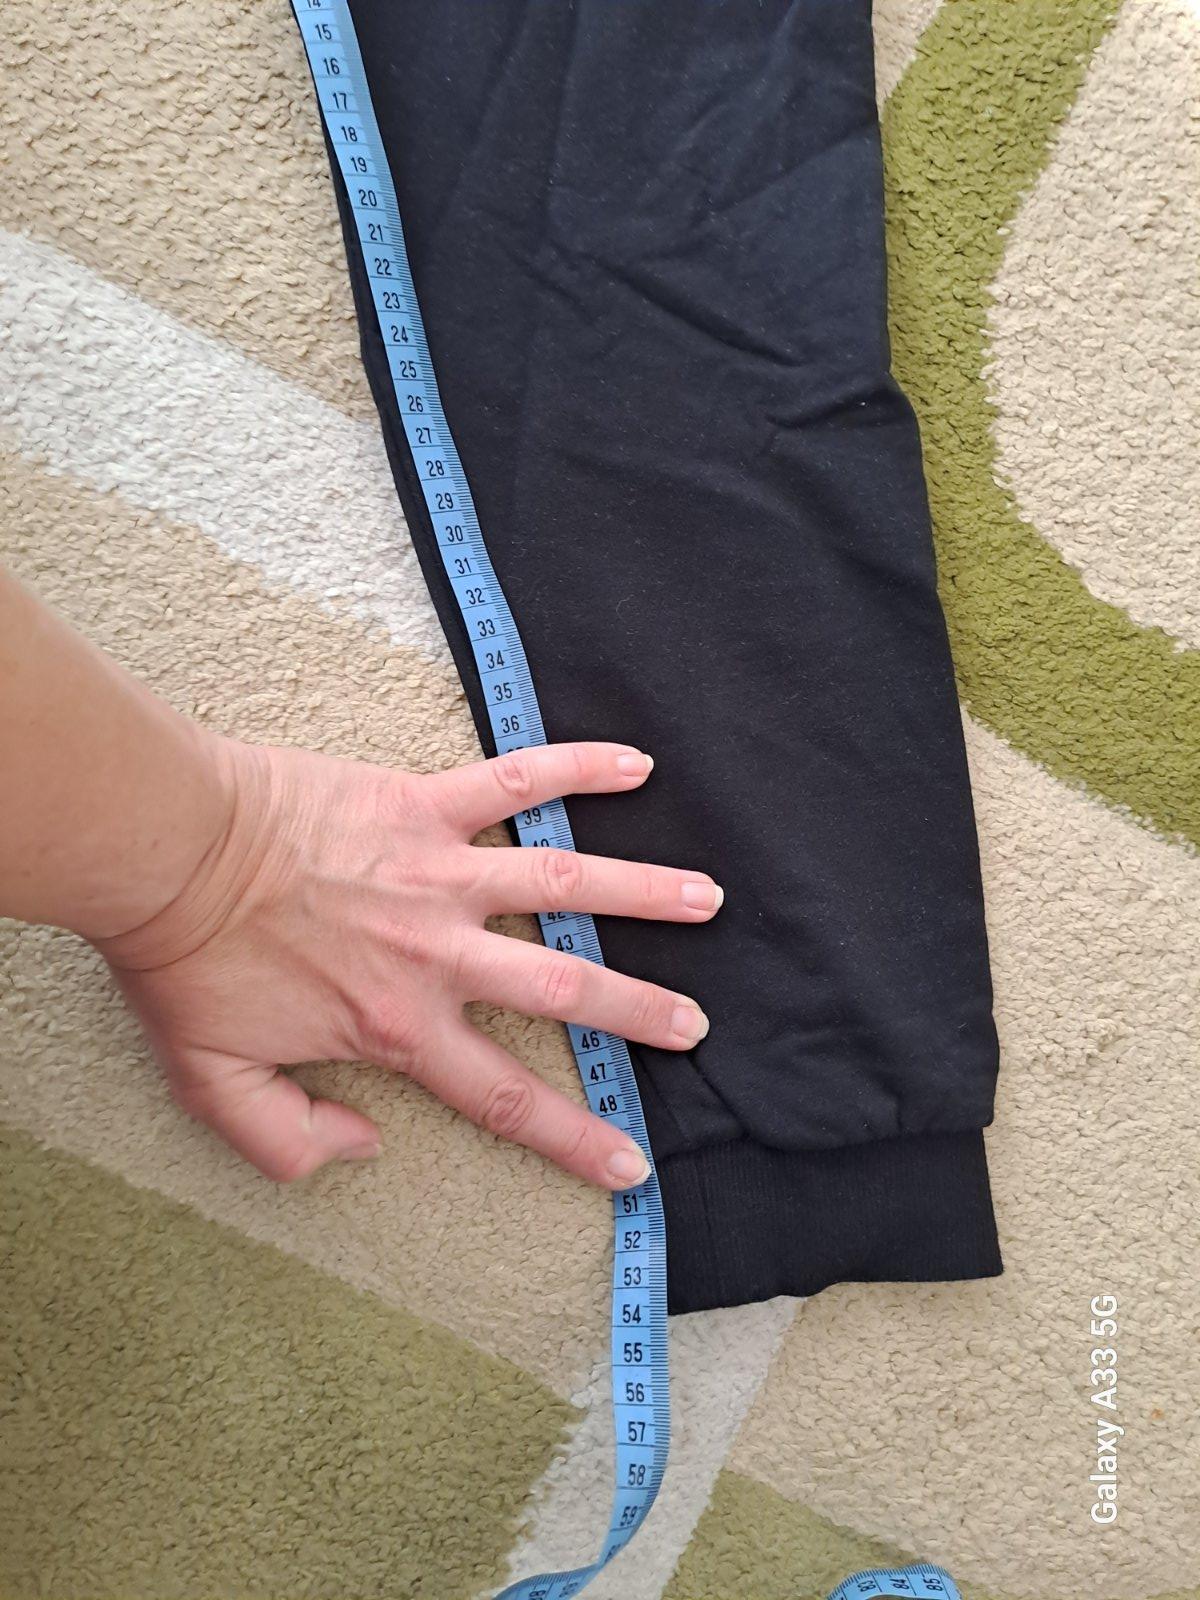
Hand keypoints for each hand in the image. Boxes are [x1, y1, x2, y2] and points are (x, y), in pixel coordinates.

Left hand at [96, 738, 720, 1188]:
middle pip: (564, 990)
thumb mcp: (212, 1083)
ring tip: (708, 898)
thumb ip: (286, 1141)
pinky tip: (635, 765)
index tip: (630, 1164)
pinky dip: (576, 769)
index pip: (504, 1096)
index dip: (574, 1138)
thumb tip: (364, 1147)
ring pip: (565, 884)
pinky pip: (515, 781)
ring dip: (644, 893)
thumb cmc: (184, 961)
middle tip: (695, 1027)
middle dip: (639, 1012)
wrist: (164, 848)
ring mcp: (439, 871)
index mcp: (397, 1024)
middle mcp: (438, 951)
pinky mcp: (422, 803)